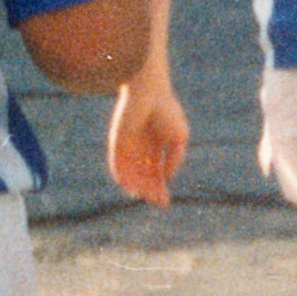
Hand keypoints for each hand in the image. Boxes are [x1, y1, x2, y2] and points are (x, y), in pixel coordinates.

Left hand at [108, 74, 187, 205]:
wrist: (148, 93)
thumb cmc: (166, 112)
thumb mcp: (179, 139)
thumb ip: (175, 159)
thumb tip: (166, 177)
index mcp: (156, 145)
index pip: (155, 171)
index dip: (160, 187)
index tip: (165, 201)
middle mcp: (141, 149)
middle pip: (143, 176)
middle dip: (151, 190)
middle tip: (159, 202)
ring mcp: (128, 147)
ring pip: (131, 173)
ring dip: (138, 187)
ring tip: (146, 197)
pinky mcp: (117, 143)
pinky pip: (117, 164)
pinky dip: (123, 177)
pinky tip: (131, 188)